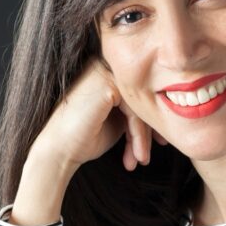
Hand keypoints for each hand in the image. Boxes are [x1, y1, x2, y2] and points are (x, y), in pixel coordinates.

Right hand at [32, 56, 166, 173]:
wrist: (59, 151)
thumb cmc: (85, 138)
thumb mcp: (118, 122)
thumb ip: (135, 111)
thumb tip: (166, 113)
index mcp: (107, 73)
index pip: (139, 93)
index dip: (151, 119)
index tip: (159, 142)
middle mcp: (105, 66)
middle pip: (142, 97)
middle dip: (150, 128)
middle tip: (156, 151)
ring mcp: (104, 71)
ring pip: (140, 105)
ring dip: (143, 137)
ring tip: (141, 159)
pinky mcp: (106, 83)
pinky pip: (135, 110)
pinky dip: (138, 136)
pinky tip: (136, 155)